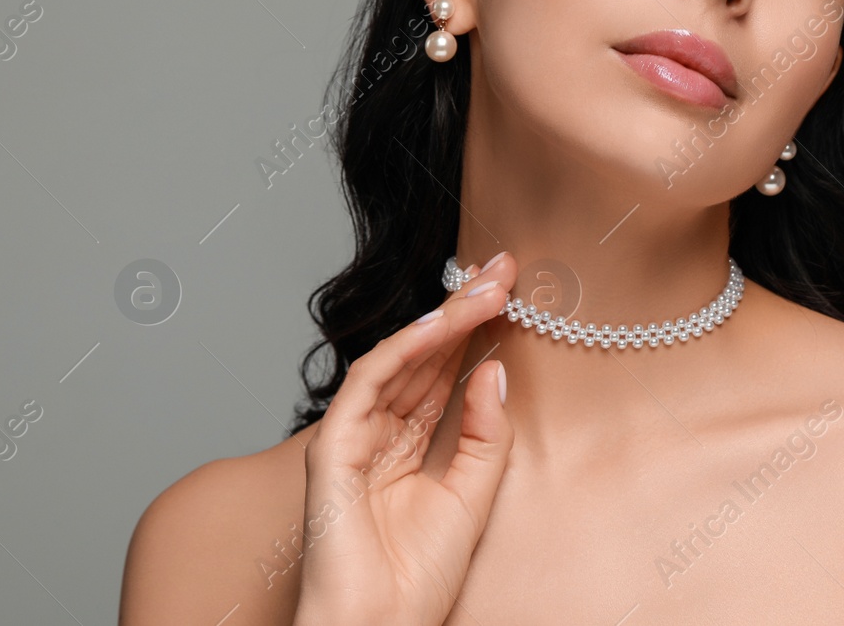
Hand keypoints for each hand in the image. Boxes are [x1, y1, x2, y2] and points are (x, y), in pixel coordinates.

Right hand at [292, 252, 517, 625]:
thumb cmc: (419, 577)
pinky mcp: (332, 449)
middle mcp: (382, 432)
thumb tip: (494, 368)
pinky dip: (401, 351)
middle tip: (501, 266)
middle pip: (425, 355)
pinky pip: (367, 385)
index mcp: (412, 443)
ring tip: (484, 287)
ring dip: (442, 318)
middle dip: (464, 307)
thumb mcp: (475, 493)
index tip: (512, 287)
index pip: (446, 369)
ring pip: (399, 359)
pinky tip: (437, 326)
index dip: (476, 326)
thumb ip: (486, 432)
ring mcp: (354, 437)